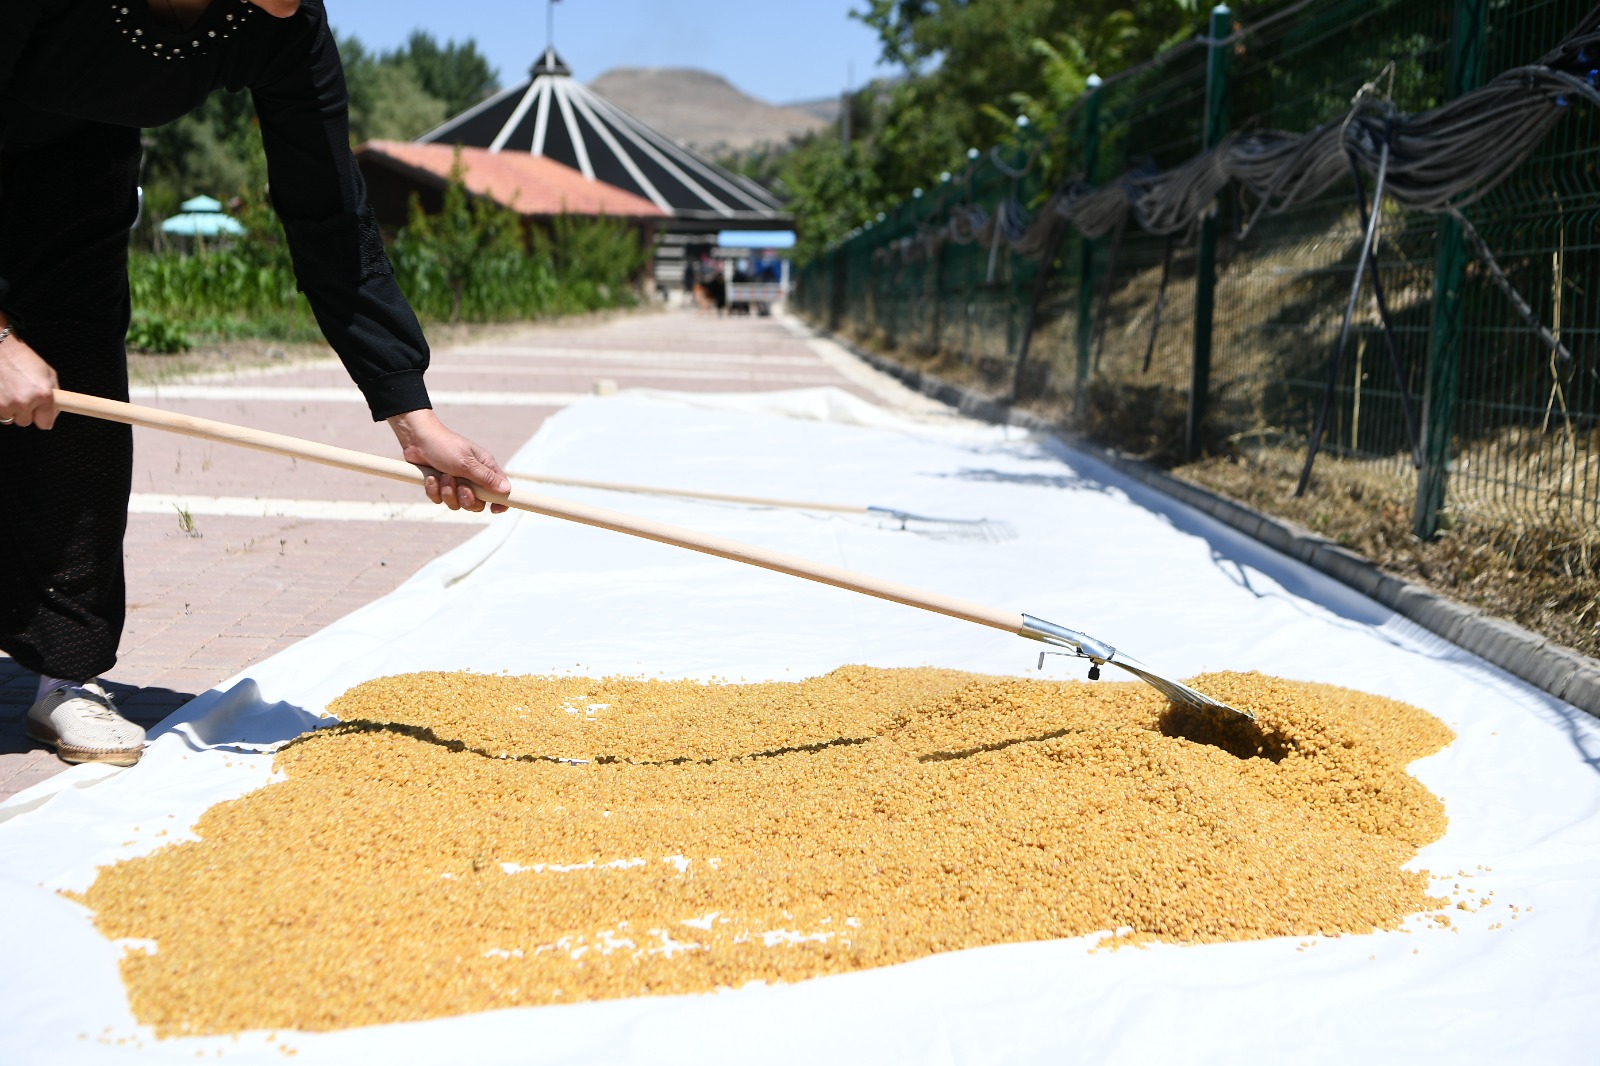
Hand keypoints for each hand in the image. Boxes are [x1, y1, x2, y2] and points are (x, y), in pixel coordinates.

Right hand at [0, 320, 59, 428]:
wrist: (1, 349)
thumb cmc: (22, 358)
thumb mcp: (48, 374)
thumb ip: (55, 396)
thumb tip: (54, 412)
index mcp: (43, 395)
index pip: (45, 424)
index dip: (42, 418)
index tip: (40, 413)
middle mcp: (25, 402)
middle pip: (26, 422)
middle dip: (25, 412)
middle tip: (22, 395)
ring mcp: (6, 404)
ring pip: (10, 418)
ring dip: (10, 409)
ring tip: (11, 391)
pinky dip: (0, 404)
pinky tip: (2, 392)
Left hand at [386, 408, 509, 512]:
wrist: (417, 440)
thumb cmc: (445, 446)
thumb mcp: (467, 462)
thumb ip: (486, 478)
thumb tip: (507, 489)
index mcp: (484, 468)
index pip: (500, 489)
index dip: (500, 502)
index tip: (494, 509)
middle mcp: (472, 478)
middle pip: (477, 503)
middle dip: (467, 499)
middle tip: (460, 487)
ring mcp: (456, 483)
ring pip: (457, 504)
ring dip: (448, 492)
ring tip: (442, 476)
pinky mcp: (440, 487)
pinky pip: (440, 500)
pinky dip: (434, 490)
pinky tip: (431, 477)